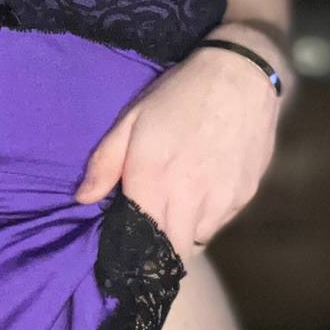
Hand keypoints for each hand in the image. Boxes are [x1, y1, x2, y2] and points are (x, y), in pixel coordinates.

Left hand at [73, 44, 280, 258]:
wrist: (241, 75)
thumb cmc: (178, 95)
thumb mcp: (132, 119)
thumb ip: (106, 163)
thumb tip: (83, 199)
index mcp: (155, 182)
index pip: (143, 243)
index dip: (134, 254)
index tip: (126, 251)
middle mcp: (191, 199)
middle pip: (174, 252)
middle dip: (159, 251)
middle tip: (149, 235)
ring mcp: (223, 200)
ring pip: (198, 239)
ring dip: (184, 231)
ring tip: (176, 203)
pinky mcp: (246, 195)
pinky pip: (221, 221)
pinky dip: (208, 215)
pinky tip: (203, 187)